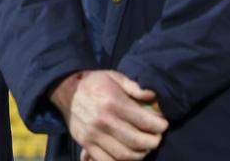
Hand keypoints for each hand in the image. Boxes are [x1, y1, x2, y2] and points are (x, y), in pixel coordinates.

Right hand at [52, 70, 166, 160]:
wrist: (66, 90)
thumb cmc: (94, 83)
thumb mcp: (114, 76)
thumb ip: (134, 86)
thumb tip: (153, 96)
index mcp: (112, 102)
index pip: (145, 121)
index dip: (160, 126)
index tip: (163, 124)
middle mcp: (102, 121)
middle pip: (137, 142)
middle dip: (153, 142)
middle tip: (156, 137)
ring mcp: (93, 135)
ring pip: (124, 155)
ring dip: (140, 154)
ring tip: (144, 147)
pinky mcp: (85, 144)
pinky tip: (128, 154)